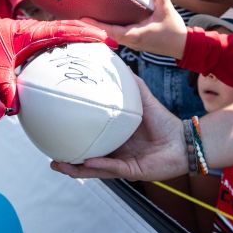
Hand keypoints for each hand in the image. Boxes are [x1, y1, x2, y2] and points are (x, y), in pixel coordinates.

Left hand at [0, 10, 108, 111]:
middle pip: (73, 28)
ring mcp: (38, 33)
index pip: (67, 30)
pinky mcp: (34, 38)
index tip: (106, 39)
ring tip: (101, 50)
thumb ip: (5, 86)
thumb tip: (14, 107)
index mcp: (35, 32)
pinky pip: (57, 39)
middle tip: (113, 44)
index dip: (88, 34)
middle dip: (93, 34)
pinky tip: (75, 59)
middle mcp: (40, 30)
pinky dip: (70, 43)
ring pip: (67, 31)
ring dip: (83, 37)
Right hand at [50, 77, 185, 181]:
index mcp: (114, 138)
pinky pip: (112, 168)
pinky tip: (86, 160)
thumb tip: (116, 61)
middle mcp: (114, 153)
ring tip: (58, 164)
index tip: (54, 132)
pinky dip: (99, 165)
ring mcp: (121, 163)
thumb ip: (131, 82)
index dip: (72, 138)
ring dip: (76, 168)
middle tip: (49, 156)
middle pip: (85, 159)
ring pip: (93, 169)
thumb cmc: (164, 121)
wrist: (183, 140)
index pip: (89, 140)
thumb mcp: (143, 99)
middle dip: (68, 159)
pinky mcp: (131, 171)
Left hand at [87, 0, 188, 58]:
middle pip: (107, 34)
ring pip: (112, 36)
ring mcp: (132, 44)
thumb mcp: (167, 9)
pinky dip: (110, 29)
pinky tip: (105, 19)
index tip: (83, 18)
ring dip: (101, 27)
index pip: (111, 31)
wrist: (182, 45)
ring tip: (89, 16)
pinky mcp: (135, 42)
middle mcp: (131, 41)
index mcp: (136, 34)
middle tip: (80, 14)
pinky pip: (118, 35)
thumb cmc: (174, 29)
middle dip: (94, 25)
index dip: (97, 25)